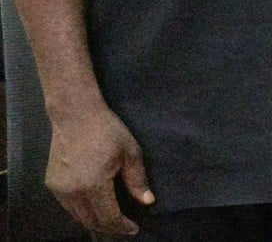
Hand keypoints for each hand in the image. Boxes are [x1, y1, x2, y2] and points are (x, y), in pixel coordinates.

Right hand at [45, 102, 151, 234]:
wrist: (75, 115)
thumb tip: (147, 202)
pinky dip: (81, 212)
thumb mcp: (130, 153)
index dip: (122, 226)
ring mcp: (58, 189)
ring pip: (77, 216)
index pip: (108, 218)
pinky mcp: (51, 184)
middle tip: (124, 227)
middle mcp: (72, 192)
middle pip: (91, 221)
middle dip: (109, 228)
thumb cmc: (107, 131)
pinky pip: (67, 206)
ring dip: (94, 221)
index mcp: (93, 185)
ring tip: (111, 220)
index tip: (134, 228)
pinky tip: (94, 207)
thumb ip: (137, 180)